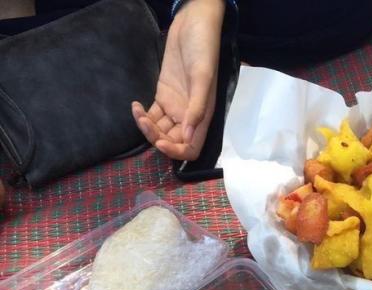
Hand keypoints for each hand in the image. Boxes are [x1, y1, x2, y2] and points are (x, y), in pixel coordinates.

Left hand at [132, 0, 224, 160]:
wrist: (193, 23)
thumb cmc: (203, 49)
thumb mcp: (202, 77)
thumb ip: (196, 108)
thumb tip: (188, 137)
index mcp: (202, 117)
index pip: (190, 148)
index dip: (176, 151)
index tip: (160, 141)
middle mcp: (188, 116)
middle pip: (171, 140)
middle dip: (156, 136)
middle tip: (145, 121)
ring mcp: (175, 106)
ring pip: (159, 129)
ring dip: (147, 127)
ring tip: (138, 112)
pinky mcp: (164, 95)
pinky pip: (152, 115)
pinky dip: (142, 116)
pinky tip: (136, 106)